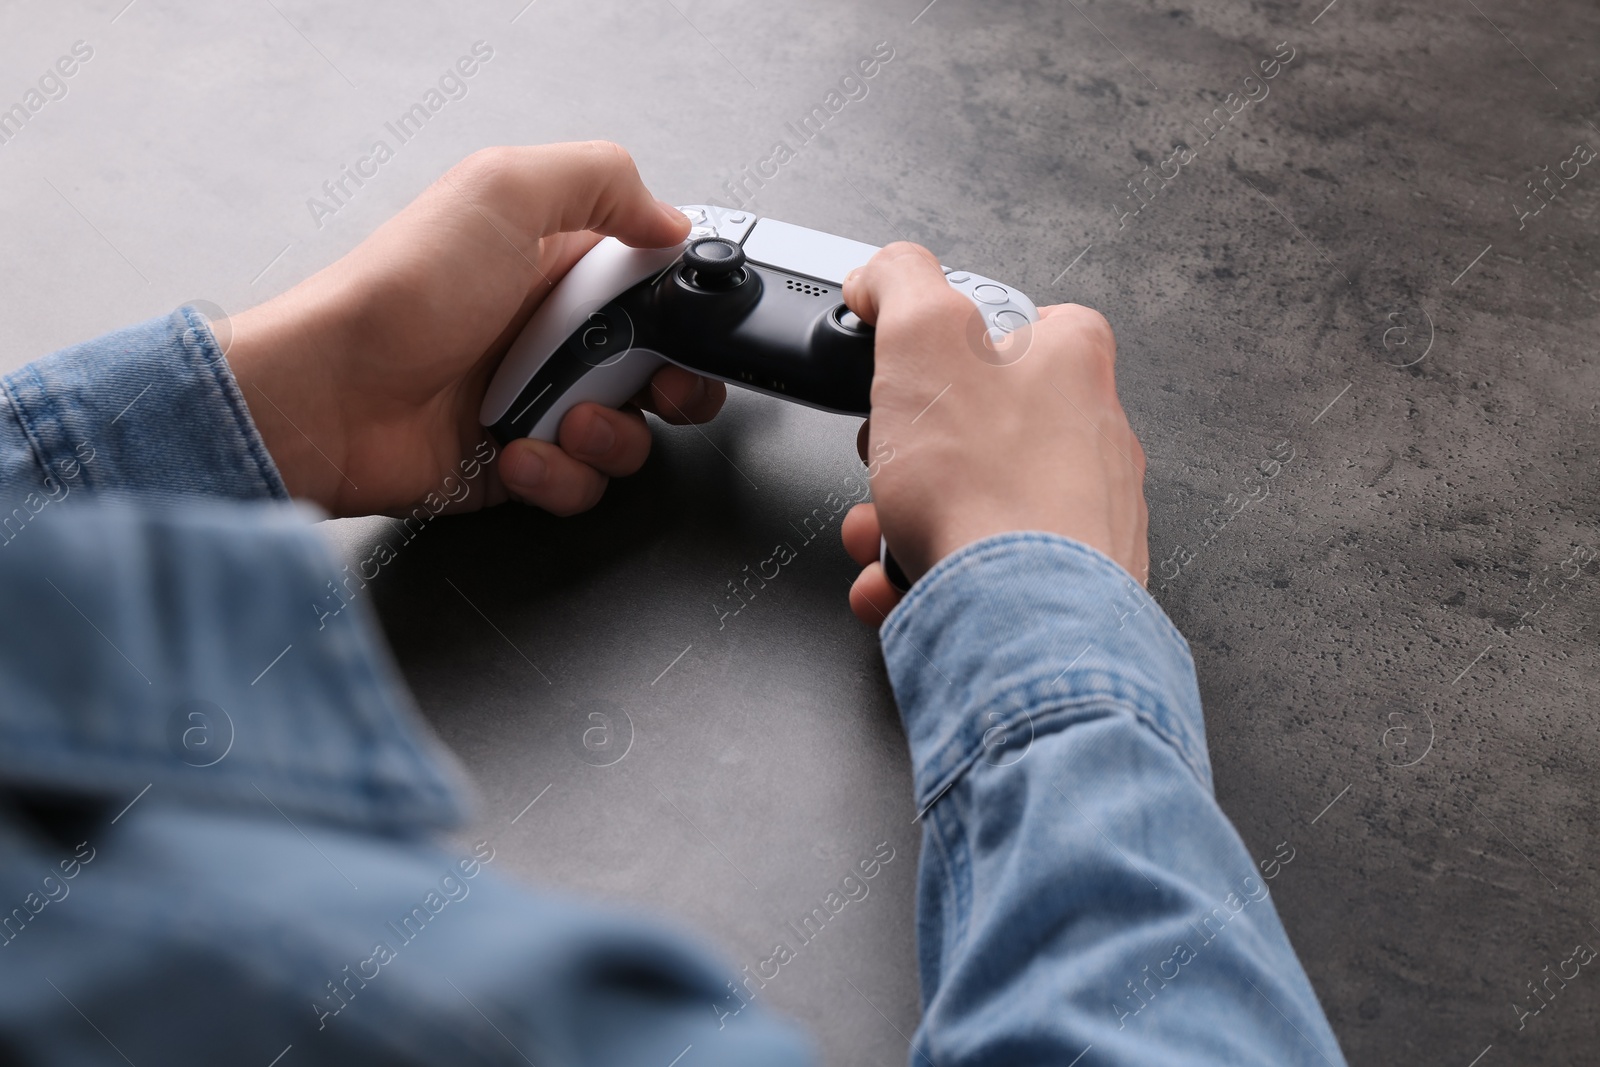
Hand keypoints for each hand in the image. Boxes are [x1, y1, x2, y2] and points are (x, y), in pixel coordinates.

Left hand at [225, 141, 726, 517]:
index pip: (658, 286)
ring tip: (562, 420)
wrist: (327, 395)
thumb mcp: (503, 191)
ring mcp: (537, 403)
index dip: (686, 309)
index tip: (685, 325)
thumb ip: (603, 181)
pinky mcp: (518, 464)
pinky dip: (558, 475)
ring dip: (611, 436)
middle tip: (652, 387)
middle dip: (675, 387)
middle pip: (663, 371)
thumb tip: (673, 219)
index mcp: (559, 263)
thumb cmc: (399, 291)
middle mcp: (555, 334)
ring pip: (630, 436)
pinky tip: (513, 451)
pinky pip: (580, 484)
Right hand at [838, 243, 1147, 624]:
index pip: (1013, 322)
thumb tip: (883, 271)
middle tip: (881, 468)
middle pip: (979, 425)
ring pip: (975, 501)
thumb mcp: (924, 339)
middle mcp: (1095, 436)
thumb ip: (900, 283)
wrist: (1027, 621)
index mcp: (1074, 364)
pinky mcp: (1069, 584)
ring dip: (906, 520)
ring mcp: (1086, 516)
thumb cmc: (991, 488)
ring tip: (880, 539)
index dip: (942, 347)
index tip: (902, 373)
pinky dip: (931, 575)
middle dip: (907, 454)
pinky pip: (986, 569)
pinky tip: (898, 584)